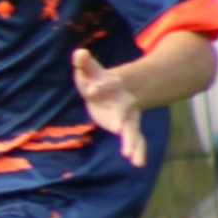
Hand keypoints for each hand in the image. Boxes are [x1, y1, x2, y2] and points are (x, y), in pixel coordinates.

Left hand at [74, 46, 145, 165]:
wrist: (119, 90)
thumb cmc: (98, 80)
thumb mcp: (91, 71)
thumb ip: (84, 63)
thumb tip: (79, 53)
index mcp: (113, 86)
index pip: (106, 84)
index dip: (98, 86)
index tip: (90, 90)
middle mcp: (124, 102)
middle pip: (124, 110)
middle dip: (122, 117)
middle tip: (118, 127)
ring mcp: (128, 116)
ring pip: (132, 129)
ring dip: (131, 141)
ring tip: (131, 155)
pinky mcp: (128, 127)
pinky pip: (135, 140)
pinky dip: (138, 151)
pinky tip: (139, 163)